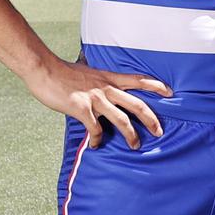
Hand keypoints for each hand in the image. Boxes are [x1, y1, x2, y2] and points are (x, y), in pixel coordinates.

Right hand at [25, 59, 171, 149]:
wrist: (44, 69)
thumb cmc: (64, 72)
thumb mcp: (89, 73)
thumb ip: (100, 81)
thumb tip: (106, 90)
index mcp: (109, 78)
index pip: (139, 80)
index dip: (156, 86)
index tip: (171, 92)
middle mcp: (106, 87)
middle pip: (137, 104)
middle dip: (151, 119)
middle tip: (159, 131)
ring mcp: (95, 98)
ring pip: (121, 119)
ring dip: (131, 135)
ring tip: (136, 145)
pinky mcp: (81, 108)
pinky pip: (95, 129)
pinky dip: (98, 139)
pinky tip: (97, 145)